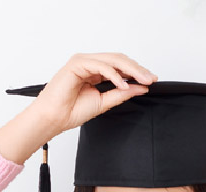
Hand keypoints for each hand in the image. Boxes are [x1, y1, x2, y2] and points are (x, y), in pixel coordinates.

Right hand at [30, 53, 157, 136]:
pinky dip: (114, 74)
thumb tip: (140, 88)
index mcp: (95, 71)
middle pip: (119, 60)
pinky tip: (123, 83)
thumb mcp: (104, 102)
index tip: (150, 81)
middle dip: (137, 69)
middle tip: (150, 79)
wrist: (54, 118)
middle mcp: (90, 64)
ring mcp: (83, 61)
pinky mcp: (77, 63)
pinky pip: (101, 65)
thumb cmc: (71, 111)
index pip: (120, 66)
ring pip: (112, 60)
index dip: (136, 72)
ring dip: (129, 70)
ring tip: (141, 80)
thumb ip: (120, 94)